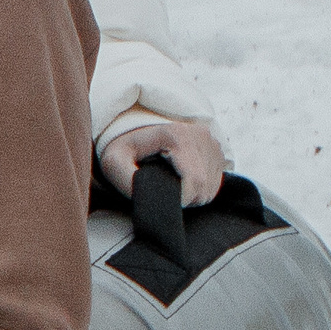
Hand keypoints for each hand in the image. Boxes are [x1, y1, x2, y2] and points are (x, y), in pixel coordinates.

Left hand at [99, 122, 224, 207]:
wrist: (132, 128)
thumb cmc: (123, 147)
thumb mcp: (113, 162)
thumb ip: (127, 182)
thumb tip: (150, 201)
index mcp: (177, 135)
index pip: (193, 183)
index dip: (178, 200)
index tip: (161, 199)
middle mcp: (199, 134)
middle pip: (204, 187)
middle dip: (186, 200)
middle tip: (165, 194)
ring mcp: (210, 140)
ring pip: (212, 186)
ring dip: (194, 195)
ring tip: (172, 186)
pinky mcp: (215, 147)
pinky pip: (217, 180)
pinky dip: (202, 188)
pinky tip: (184, 181)